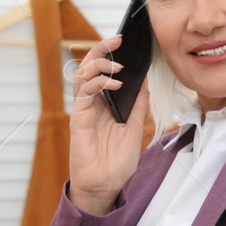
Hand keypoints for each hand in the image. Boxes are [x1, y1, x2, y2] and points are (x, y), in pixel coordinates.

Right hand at [69, 34, 150, 215]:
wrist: (106, 185)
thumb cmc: (117, 162)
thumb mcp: (134, 130)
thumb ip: (138, 107)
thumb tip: (146, 85)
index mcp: (106, 104)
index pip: (105, 72)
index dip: (112, 55)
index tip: (128, 43)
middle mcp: (93, 102)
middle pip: (91, 66)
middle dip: (102, 49)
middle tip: (118, 39)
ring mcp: (84, 108)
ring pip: (83, 73)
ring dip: (100, 62)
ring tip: (118, 64)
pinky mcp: (79, 117)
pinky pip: (84, 91)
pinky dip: (98, 82)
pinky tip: (115, 83)